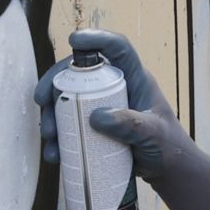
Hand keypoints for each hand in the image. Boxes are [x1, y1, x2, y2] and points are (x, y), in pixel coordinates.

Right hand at [35, 30, 209, 209]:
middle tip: (42, 102)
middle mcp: (114, 88)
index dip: (97, 39)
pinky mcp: (93, 128)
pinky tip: (54, 154)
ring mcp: (102, 107)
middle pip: (79, 73)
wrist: (166, 171)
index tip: (74, 40)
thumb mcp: (153, 134)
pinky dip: (58, 139)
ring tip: (49, 136)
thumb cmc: (168, 146)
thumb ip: (131, 125)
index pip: (118, 49)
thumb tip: (96, 117)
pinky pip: (70, 127)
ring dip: (52, 115)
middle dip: (55, 84)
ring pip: (68, 101)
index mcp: (134, 79)